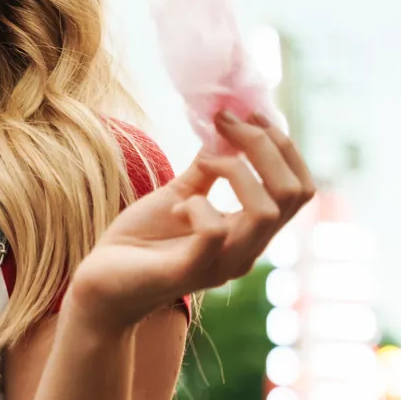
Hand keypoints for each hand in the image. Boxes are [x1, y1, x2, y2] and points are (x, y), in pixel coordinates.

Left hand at [68, 113, 315, 330]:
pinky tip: (178, 205)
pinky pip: (215, 233)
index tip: (251, 116)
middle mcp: (247, 250)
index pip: (299, 189)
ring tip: (205, 160)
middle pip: (292, 193)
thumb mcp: (180, 194)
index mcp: (250, 231)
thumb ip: (207, 167)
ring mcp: (222, 264)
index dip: (283, 147)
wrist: (101, 283)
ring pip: (265, 212)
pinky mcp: (190, 272)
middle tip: (226, 123)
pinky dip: (199, 206)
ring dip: (236, 170)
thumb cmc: (141, 241)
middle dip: (265, 146)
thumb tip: (224, 128)